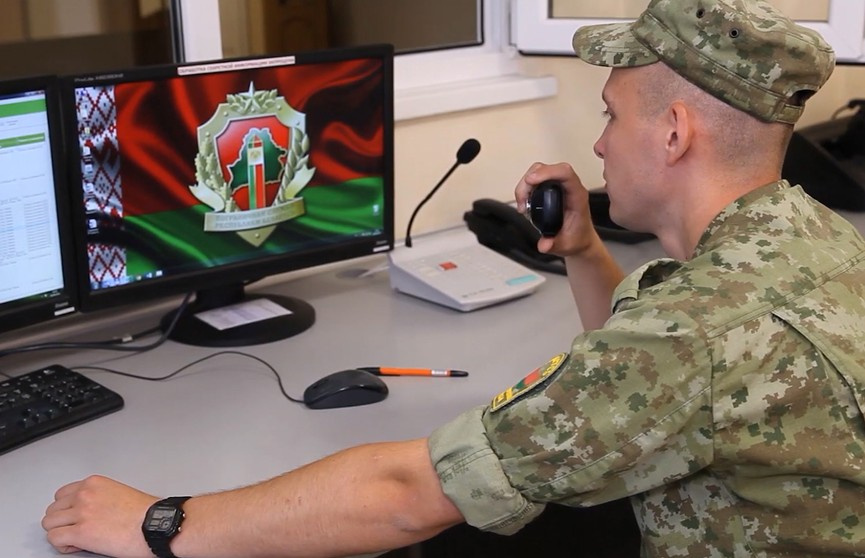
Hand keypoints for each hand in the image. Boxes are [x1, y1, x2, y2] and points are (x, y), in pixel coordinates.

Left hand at [42, 475, 158, 557]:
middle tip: (77, 528)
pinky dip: (62, 544)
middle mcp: (85, 494)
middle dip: (63, 520)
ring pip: (49, 523)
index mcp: (95, 483)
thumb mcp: (120, 493)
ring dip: (60, 531)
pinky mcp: (81, 532)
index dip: (68, 509)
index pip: (62, 494)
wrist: (155, 525)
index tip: (77, 516)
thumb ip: (100, 497)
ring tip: (76, 538)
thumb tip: (91, 509)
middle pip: (53, 508)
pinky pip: (54, 538)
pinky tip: (77, 545)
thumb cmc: (147, 513)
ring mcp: (81, 512)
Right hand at [514, 162, 598, 256]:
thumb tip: (543, 245)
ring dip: (525, 185)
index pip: (565, 173)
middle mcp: (569, 188)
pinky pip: (536, 178)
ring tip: (522, 204)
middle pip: (548, 168)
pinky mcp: (550, 188)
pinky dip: (525, 188)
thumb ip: (554, 245)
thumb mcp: (566, 245)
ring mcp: (559, 186)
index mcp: (577, 197)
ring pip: (539, 171)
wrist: (579, 239)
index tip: (530, 181)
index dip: (547, 172)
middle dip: (530, 179)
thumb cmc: (576, 238)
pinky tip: (524, 203)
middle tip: (522, 200)